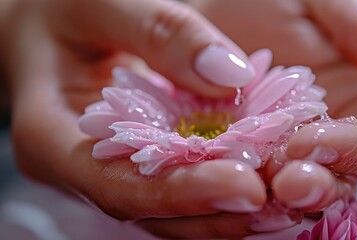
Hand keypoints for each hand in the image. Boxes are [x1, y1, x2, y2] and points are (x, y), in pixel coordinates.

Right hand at [3, 0, 267, 237]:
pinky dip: (222, 183)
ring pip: (170, 211)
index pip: (118, 187)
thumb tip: (230, 74)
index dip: (183, 194)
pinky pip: (181, 184)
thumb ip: (161, 32)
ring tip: (282, 197)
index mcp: (51, 140)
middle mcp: (83, 172)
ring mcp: (112, 172)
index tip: (247, 187)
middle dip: (216, 210)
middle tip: (277, 198)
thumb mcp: (98, 3)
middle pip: (153, 211)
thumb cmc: (59, 12)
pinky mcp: (138, 163)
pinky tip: (262, 173)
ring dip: (226, 208)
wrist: (44, 31)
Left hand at [189, 0, 356, 211]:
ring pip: (287, 192)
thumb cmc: (275, 1)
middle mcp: (326, 136)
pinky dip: (231, 187)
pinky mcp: (242, 158)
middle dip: (310, 187)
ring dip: (269, 198)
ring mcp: (282, 152)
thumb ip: (350, 12)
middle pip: (334, 181)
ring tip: (243, 186)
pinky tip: (211, 181)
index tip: (307, 142)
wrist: (221, 13)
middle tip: (281, 182)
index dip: (352, 150)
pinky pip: (241, 183)